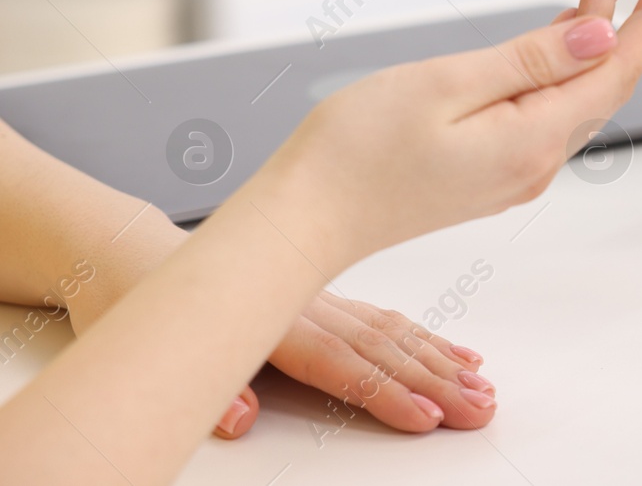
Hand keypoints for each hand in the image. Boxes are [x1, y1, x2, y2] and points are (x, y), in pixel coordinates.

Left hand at [67, 189, 494, 438]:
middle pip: (383, 350)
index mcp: (270, 321)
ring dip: (442, 361)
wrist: (133, 250)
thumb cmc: (138, 297)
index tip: (426, 416)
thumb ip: (202, 386)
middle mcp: (306, 308)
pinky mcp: (325, 302)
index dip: (384, 393)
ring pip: (394, 333)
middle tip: (479, 408)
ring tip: (481, 385)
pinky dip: (427, 336)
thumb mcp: (148, 342)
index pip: (340, 365)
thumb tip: (237, 418)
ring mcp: (320, 302)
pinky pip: (388, 320)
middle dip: (437, 381)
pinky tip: (454, 351)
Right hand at [255, 0, 641, 270]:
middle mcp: (535, 164)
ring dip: (598, 40)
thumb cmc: (355, 150)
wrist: (303, 220)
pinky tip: (565, 37)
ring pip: (575, 96)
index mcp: (532, 140)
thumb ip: (530, 59)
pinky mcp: (490, 171)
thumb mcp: (446, 84)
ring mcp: (514, 172)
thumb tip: (603, 36)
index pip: (614, 72)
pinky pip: (546, 112)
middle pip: (605, 84)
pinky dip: (563, 68)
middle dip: (639, 26)